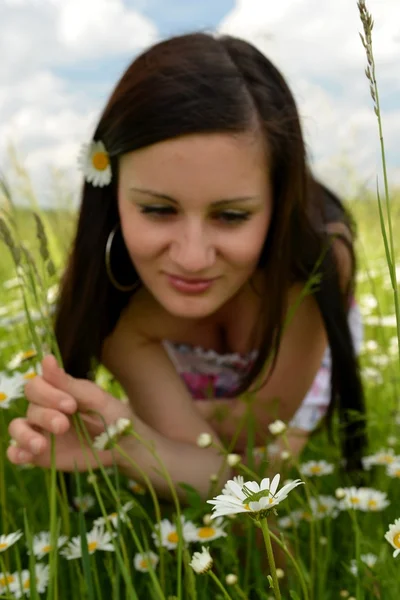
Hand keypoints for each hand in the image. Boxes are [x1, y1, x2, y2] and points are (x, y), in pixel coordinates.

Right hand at [7, 355, 133, 470]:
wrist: (123, 444)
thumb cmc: (111, 415)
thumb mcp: (93, 398)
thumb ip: (67, 383)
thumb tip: (46, 358)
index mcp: (56, 392)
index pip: (35, 386)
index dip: (48, 394)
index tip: (71, 405)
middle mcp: (44, 410)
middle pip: (30, 407)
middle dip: (46, 416)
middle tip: (64, 425)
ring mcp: (40, 432)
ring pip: (17, 428)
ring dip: (25, 435)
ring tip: (41, 445)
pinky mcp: (40, 455)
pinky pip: (18, 453)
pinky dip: (16, 453)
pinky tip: (26, 456)